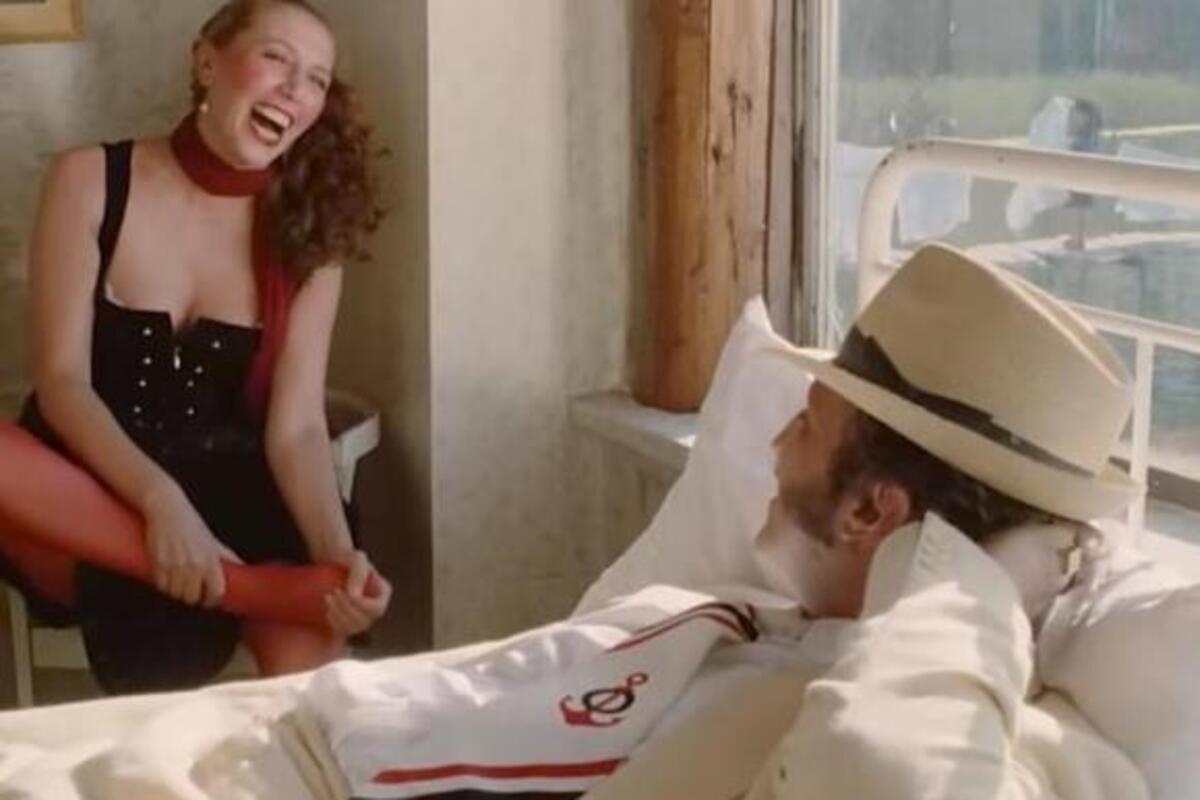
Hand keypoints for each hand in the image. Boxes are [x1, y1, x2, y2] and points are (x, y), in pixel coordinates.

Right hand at [142, 481, 241, 606]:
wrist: (168, 508)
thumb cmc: (191, 524)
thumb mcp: (212, 540)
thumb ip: (226, 555)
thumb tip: (242, 567)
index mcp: (211, 559)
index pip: (216, 591)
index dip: (212, 600)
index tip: (209, 600)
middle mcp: (194, 564)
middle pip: (192, 597)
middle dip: (192, 597)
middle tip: (191, 591)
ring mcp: (175, 565)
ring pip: (175, 593)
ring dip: (176, 591)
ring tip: (178, 582)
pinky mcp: (158, 563)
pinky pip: (161, 585)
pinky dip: (164, 585)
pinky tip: (167, 577)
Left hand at [323, 549, 391, 635]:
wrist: (335, 562)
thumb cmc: (347, 557)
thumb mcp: (357, 558)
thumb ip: (359, 572)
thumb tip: (353, 596)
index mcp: (383, 593)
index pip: (377, 609)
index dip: (362, 606)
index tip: (345, 592)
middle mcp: (376, 609)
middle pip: (365, 620)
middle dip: (347, 610)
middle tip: (333, 593)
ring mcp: (363, 617)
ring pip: (354, 628)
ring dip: (339, 617)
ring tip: (328, 599)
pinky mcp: (349, 622)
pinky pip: (344, 631)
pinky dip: (335, 624)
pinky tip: (327, 611)